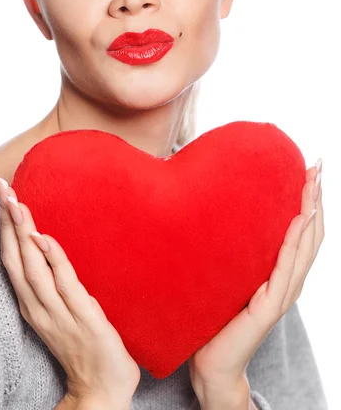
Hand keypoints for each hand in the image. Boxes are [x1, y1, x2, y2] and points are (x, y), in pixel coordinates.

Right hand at [0, 178, 139, 408]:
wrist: (103, 390)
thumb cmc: (86, 348)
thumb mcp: (67, 312)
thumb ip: (61, 287)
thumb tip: (58, 258)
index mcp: (34, 305)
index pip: (13, 261)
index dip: (6, 230)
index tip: (4, 200)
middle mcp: (39, 308)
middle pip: (16, 260)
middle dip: (9, 223)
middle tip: (4, 189)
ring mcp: (59, 313)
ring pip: (33, 269)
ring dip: (24, 234)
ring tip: (17, 204)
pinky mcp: (83, 317)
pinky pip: (65, 284)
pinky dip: (52, 259)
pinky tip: (45, 238)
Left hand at [188, 161, 323, 400]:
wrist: (209, 360)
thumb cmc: (215, 314)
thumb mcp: (227, 272)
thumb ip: (232, 248)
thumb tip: (212, 207)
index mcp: (280, 271)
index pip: (303, 229)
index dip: (310, 199)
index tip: (311, 168)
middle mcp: (288, 280)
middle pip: (311, 232)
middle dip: (316, 197)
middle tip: (318, 166)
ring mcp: (282, 294)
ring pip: (305, 246)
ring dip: (311, 212)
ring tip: (313, 184)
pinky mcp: (269, 307)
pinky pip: (286, 270)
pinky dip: (295, 243)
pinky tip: (298, 220)